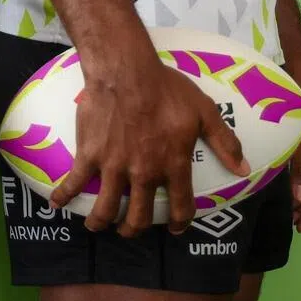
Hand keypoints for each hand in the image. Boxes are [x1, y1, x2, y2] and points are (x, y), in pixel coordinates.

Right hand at [52, 60, 249, 237]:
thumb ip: (224, 141)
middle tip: (130, 228)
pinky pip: (74, 182)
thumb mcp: (203, 111)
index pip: (180, 206)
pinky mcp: (89, 155)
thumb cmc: (165, 88)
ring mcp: (114, 167)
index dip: (180, 222)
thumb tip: (244, 168)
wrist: (125, 71)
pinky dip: (63, 196)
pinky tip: (56, 204)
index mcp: (172, 165)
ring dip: (102, 222)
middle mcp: (143, 174)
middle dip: (134, 228)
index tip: (176, 229)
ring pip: (106, 209)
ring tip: (99, 225)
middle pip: (138, 216)